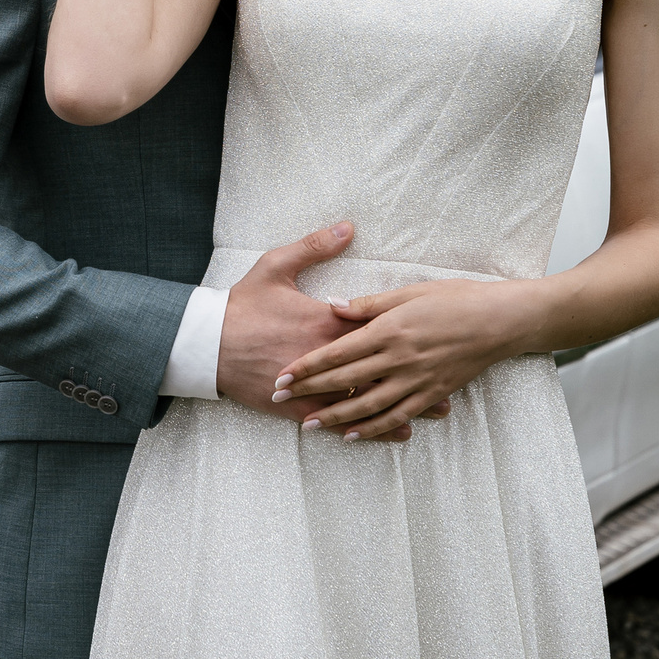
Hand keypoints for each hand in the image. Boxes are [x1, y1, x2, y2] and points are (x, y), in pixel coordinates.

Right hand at [217, 222, 447, 442]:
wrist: (205, 343)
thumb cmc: (240, 305)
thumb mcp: (275, 266)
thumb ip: (314, 246)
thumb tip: (347, 225)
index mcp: (325, 321)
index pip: (375, 329)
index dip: (409, 335)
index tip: (440, 337)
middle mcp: (326, 356)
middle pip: (382, 368)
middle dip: (418, 375)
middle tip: (453, 379)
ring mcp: (314, 384)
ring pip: (368, 398)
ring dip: (404, 405)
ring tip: (437, 411)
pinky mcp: (298, 407)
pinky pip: (341, 420)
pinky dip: (370, 428)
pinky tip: (393, 432)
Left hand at [271, 278, 535, 439]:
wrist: (501, 321)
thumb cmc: (455, 298)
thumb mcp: (409, 292)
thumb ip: (368, 304)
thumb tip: (332, 306)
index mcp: (389, 330)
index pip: (338, 352)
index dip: (307, 365)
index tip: (282, 374)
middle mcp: (400, 359)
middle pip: (345, 381)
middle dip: (310, 391)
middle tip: (280, 400)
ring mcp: (417, 380)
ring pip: (368, 406)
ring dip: (336, 418)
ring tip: (309, 426)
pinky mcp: (433, 394)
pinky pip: (398, 416)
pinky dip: (374, 429)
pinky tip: (354, 436)